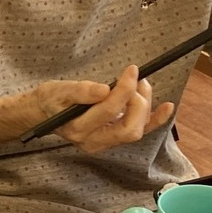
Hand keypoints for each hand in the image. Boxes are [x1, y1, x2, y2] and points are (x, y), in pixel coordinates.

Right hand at [22, 65, 174, 151]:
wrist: (44, 113)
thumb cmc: (50, 100)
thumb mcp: (58, 91)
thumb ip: (80, 91)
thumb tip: (104, 89)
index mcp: (79, 129)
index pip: (109, 110)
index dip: (124, 88)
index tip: (132, 70)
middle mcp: (94, 141)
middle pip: (129, 128)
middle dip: (139, 102)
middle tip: (137, 80)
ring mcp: (105, 143)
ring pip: (136, 130)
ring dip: (145, 106)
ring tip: (141, 84)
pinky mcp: (113, 139)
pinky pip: (139, 132)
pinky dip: (155, 120)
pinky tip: (167, 107)